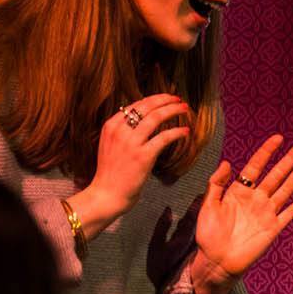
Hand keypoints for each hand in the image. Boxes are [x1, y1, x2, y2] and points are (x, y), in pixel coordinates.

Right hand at [69, 93, 191, 232]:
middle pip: (147, 107)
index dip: (154, 99)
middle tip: (179, 100)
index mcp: (111, 125)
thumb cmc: (111, 172)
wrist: (106, 194)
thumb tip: (141, 119)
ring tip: (185, 109)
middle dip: (166, 100)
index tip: (167, 98)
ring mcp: (131, 143)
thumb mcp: (110, 145)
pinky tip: (185, 131)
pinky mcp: (143, 156)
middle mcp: (119, 130)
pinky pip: (164, 137)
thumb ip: (123, 131)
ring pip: (156, 117)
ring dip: (173, 110)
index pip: (135, 105)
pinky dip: (177, 132)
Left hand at [192, 134, 292, 293]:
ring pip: (285, 189)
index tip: (277, 138)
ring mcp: (266, 213)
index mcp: (239, 191)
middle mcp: (256, 199)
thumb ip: (216, 184)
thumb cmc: (208, 235)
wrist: (217, 261)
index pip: (256, 166)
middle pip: (276, 174)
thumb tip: (227, 162)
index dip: (267, 152)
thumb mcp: (207, 206)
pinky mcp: (273, 228)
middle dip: (289, 159)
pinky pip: (290, 212)